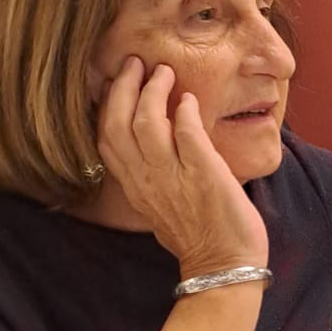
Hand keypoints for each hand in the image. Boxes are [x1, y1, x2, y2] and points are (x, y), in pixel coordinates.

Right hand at [96, 58, 268, 276]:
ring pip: (146, 123)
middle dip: (123, 87)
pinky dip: (185, 112)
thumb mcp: (160, 206)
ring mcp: (174, 177)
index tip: (119, 80)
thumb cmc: (199, 236)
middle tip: (136, 64)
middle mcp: (147, 180)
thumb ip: (152, 175)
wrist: (226, 266)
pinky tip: (190, 99)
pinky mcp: (204, 175)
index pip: (105, 138)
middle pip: (117, 123)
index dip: (107, 103)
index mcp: (135, 187)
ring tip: (165, 73)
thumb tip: (156, 140)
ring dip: (154, 91)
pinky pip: (187, 133)